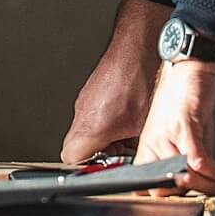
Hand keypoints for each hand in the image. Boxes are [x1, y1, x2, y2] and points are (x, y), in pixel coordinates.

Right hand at [60, 0, 168, 162]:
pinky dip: (105, 120)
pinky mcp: (90, 92)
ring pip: (85, 130)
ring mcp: (84, 101)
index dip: (88, 167)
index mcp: (91, 127)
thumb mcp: (143, 126)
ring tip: (126, 130)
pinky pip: (91, 114)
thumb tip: (140, 161)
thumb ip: (134, 148)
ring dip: (103, 137)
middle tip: (120, 150)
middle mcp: (82, 114)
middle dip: (99, 153)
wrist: (138, 48)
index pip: (72, 159)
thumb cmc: (140, 81)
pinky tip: (126, 114)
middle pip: (78, 146)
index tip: (104, 166)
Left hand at [135, 60, 214, 196]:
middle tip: (210, 194)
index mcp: (147, 151)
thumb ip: (186, 165)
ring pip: (185, 175)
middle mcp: (153, 145)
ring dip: (208, 186)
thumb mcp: (180, 142)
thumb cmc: (182, 106)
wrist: (187, 72)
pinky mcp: (184, 126)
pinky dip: (213, 171)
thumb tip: (199, 188)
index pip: (148, 188)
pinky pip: (197, 158)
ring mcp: (166, 136)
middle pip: (168, 187)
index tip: (188, 203)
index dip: (169, 200)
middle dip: (193, 195)